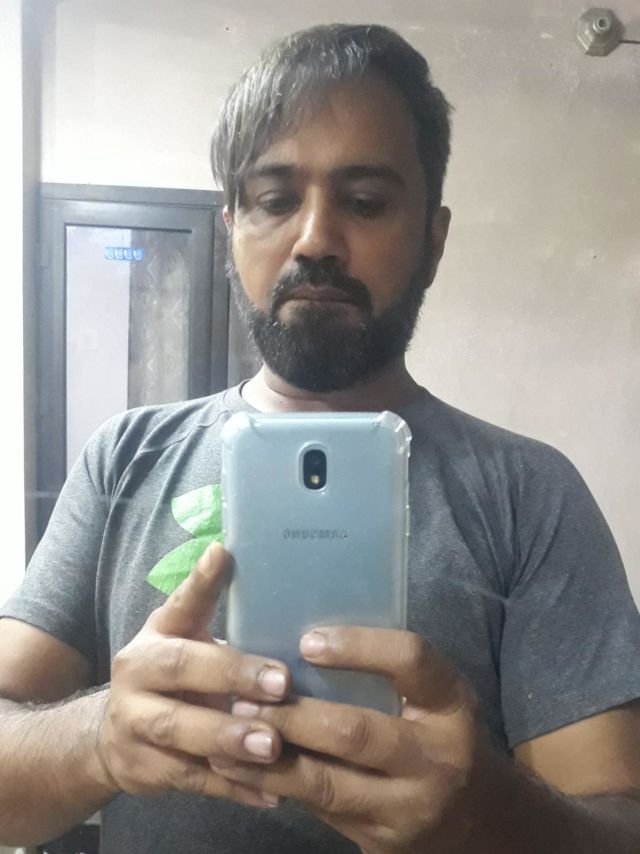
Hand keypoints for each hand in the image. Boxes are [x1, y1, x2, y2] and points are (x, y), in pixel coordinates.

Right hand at [97, 543, 291, 808]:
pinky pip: (193, 781)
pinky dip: (233, 788)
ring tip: (273, 745)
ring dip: (229, 738)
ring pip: (181, 732)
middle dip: (232, 676)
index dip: (201, 582)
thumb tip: (244, 558)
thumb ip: (210, 609)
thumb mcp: (182, 637)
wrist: (113, 735)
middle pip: (180, 670)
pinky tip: (271, 793)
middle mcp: (138, 675)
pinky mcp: (146, 770)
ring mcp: (136, 725)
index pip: (178, 603)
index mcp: (155, 636)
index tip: (223, 554)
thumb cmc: (169, 675)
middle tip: (280, 684)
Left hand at [212, 626, 498, 852]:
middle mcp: (435, 757)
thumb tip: (305, 637)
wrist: (479, 823)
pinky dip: (276, 785)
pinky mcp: (379, 841)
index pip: (412, 661)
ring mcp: (407, 807)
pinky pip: (319, 811)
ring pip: (326, 783)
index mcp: (451, 704)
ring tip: (229, 730)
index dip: (359, 646)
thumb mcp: (433, 699)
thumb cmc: (441, 737)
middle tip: (247, 695)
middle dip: (293, 714)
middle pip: (355, 731)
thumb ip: (387, 673)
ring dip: (270, 757)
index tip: (307, 641)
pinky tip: (241, 768)